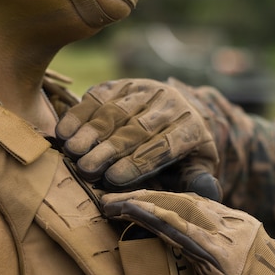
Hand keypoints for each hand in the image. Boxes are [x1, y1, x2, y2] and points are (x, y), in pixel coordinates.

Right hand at [56, 79, 220, 198]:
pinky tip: (65, 131)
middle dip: (110, 149)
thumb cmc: (181, 151)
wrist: (175, 113)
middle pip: (137, 128)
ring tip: (74, 151)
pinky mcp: (120, 84)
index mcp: (191, 126)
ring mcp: (143, 89)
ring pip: (115, 111)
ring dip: (91, 131)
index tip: (114, 178)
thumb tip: (209, 190)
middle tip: (87, 169)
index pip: (165, 145)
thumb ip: (197, 179)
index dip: (139, 162)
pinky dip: (79, 114)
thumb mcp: (196, 166)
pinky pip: (97, 97)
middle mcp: (169, 102)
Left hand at [100, 190, 274, 274]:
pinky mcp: (219, 257)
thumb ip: (225, 257)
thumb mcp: (251, 271)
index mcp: (245, 225)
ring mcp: (229, 238)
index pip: (198, 203)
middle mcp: (236, 224)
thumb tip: (198, 259)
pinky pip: (178, 231)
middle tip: (116, 196)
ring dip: (141, 203)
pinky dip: (152, 218)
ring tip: (113, 203)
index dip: (166, 199)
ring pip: (177, 209)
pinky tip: (130, 212)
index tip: (142, 199)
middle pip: (184, 200)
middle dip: (148, 195)